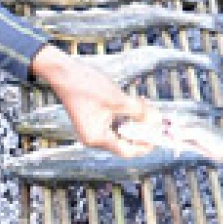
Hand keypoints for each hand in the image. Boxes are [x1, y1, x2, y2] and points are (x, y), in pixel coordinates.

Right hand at [30, 44, 156, 155]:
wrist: (64, 72)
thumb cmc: (87, 85)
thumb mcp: (117, 99)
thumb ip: (139, 112)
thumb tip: (157, 121)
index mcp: (97, 138)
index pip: (127, 151)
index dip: (145, 145)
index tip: (158, 135)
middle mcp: (93, 138)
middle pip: (125, 142)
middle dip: (142, 131)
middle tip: (156, 118)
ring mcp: (92, 130)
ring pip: (121, 132)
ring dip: (135, 121)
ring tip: (145, 105)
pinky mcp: (93, 121)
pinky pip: (114, 124)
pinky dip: (126, 116)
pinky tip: (134, 103)